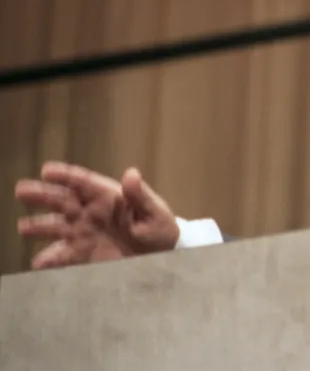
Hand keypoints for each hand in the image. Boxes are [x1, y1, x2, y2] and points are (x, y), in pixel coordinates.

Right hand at [14, 162, 179, 268]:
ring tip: (23, 227)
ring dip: (38, 226)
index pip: (82, 182)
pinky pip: (61, 256)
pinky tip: (39, 264)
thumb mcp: (154, 212)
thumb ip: (140, 195)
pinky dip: (49, 260)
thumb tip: (131, 174)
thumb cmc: (160, 228)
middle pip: (61, 201)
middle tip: (21, 190)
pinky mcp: (82, 254)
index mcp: (107, 196)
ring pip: (55, 227)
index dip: (65, 175)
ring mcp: (84, 233)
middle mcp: (90, 212)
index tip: (47, 170)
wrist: (162, 256)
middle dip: (41, 195)